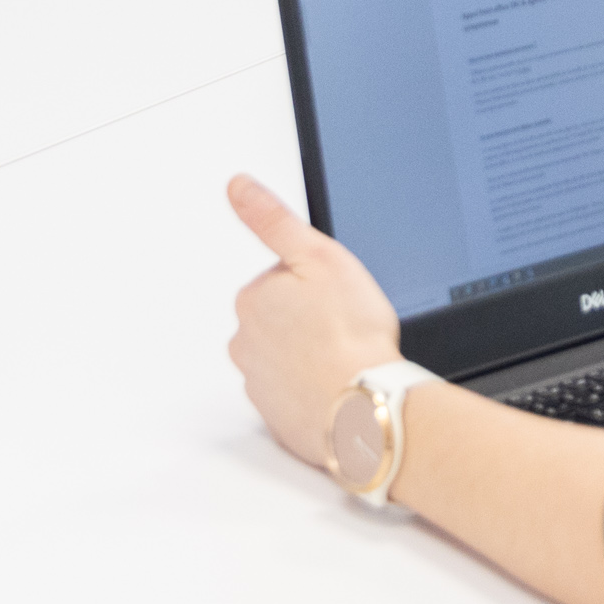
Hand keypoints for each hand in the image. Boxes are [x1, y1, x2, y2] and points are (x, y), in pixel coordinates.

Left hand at [224, 174, 401, 473]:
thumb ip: (273, 219)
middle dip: (311, 319)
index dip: (318, 284)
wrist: (367, 409)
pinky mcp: (276, 418)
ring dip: (312, 355)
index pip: (283, 278)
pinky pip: (294, 393)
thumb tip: (237, 186)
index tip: (338, 298)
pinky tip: (339, 385)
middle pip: (282, 318)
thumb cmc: (351, 335)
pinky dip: (314, 389)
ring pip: (288, 356)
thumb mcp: (319, 255)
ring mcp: (259, 383)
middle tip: (346, 328)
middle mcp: (245, 343)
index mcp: (252, 300)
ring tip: (346, 359)